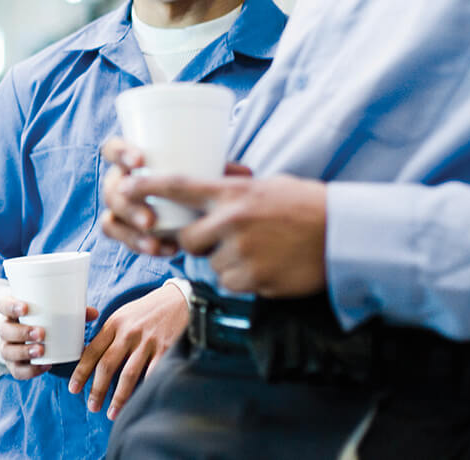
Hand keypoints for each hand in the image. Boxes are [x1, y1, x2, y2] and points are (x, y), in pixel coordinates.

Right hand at [0, 297, 99, 379]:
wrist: (26, 337)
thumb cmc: (42, 319)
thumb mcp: (51, 312)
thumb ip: (72, 312)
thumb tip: (94, 313)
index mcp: (11, 311)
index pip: (3, 305)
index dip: (11, 306)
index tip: (26, 307)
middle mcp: (6, 329)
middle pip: (5, 330)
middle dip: (21, 332)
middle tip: (41, 333)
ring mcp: (7, 348)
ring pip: (8, 351)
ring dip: (24, 351)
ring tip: (41, 351)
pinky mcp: (13, 365)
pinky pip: (17, 371)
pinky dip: (30, 370)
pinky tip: (45, 366)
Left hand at [67, 284, 187, 419]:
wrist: (179, 299)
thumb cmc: (148, 310)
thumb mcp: (123, 314)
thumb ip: (109, 334)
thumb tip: (90, 356)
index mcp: (114, 324)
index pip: (92, 350)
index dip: (81, 371)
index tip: (74, 388)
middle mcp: (128, 333)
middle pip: (107, 365)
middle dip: (97, 389)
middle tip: (91, 406)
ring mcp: (147, 342)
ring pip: (128, 375)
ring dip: (118, 397)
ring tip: (112, 413)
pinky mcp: (166, 349)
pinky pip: (152, 374)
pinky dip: (144, 390)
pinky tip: (139, 403)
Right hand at [100, 137, 251, 256]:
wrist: (203, 208)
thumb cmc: (200, 180)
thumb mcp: (210, 173)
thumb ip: (221, 172)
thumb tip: (244, 173)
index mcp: (133, 159)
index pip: (113, 149)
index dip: (120, 153)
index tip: (140, 161)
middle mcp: (123, 182)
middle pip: (111, 189)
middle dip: (129, 206)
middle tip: (150, 220)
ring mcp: (123, 208)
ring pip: (112, 219)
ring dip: (131, 232)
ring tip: (155, 242)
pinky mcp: (128, 230)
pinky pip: (123, 239)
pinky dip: (138, 245)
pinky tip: (159, 250)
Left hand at [124, 173, 328, 296]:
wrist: (344, 235)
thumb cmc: (306, 205)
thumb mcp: (266, 185)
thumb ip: (232, 190)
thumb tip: (207, 190)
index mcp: (233, 193)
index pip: (179, 186)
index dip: (147, 186)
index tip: (125, 185)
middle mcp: (232, 222)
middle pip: (186, 238)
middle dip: (196, 241)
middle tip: (221, 236)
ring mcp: (242, 254)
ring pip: (211, 264)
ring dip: (225, 262)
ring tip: (259, 250)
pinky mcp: (254, 281)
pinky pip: (231, 283)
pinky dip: (243, 279)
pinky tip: (268, 266)